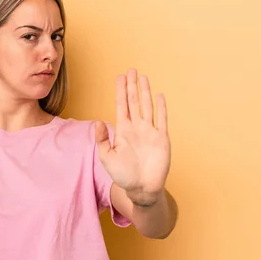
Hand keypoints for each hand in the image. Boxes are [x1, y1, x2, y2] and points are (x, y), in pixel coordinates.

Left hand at [95, 69, 170, 203]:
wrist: (141, 189)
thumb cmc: (123, 175)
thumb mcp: (107, 158)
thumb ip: (102, 140)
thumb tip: (98, 122)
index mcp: (123, 131)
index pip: (121, 106)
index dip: (120, 92)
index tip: (119, 77)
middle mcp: (136, 128)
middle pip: (134, 102)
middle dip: (132, 86)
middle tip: (131, 70)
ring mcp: (150, 132)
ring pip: (147, 107)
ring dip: (145, 92)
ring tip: (143, 78)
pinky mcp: (161, 139)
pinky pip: (162, 120)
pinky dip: (161, 108)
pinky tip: (159, 96)